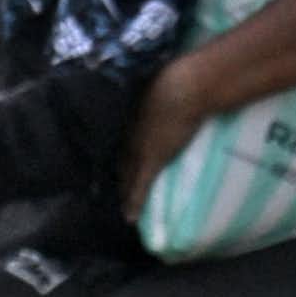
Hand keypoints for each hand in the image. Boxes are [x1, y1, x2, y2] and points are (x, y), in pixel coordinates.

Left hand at [121, 58, 210, 219]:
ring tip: (118, 206)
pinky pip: (140, 186)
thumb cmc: (178, 78)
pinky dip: (135, 203)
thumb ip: (160, 90)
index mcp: (131, 114)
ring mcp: (138, 148)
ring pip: (125, 175)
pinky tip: (130, 219)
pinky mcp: (151, 160)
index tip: (112, 162)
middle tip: (110, 187)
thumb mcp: (163, 83)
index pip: (120, 140)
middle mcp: (129, 132)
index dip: (117, 152)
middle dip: (113, 172)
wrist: (185, 86)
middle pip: (118, 158)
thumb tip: (165, 86)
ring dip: (122, 191)